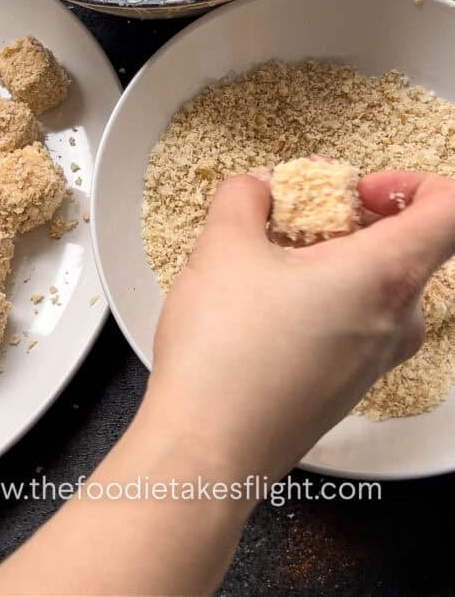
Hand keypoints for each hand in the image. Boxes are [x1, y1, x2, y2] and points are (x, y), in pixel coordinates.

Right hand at [147, 170, 454, 483]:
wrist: (205, 454)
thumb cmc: (225, 356)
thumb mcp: (224, 246)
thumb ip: (246, 196)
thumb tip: (257, 188)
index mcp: (385, 276)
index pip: (448, 209)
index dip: (411, 182)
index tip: (357, 188)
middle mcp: (397, 322)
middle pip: (409, 245)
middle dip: (354, 216)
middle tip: (298, 211)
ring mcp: (377, 360)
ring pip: (380, 285)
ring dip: (336, 256)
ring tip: (274, 256)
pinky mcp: (349, 384)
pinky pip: (359, 321)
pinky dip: (327, 295)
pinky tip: (268, 301)